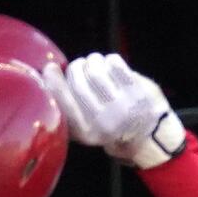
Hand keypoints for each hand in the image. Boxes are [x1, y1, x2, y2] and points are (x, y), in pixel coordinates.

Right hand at [46, 52, 187, 168]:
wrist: (150, 137)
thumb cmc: (112, 128)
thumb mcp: (85, 130)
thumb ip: (66, 109)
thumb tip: (48, 76)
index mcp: (85, 132)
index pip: (61, 99)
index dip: (52, 80)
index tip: (50, 68)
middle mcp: (102, 120)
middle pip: (77, 80)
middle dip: (76, 67)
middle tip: (81, 66)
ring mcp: (121, 105)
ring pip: (95, 68)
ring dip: (92, 60)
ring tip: (96, 63)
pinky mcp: (137, 91)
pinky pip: (114, 63)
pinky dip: (110, 60)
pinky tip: (111, 65)